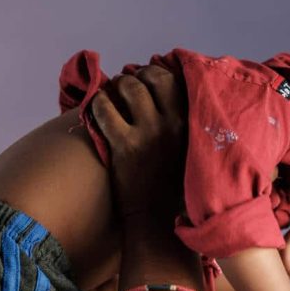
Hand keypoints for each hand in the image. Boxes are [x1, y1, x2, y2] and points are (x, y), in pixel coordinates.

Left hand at [91, 66, 185, 217]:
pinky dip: (98, 104)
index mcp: (191, 123)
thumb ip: (184, 123)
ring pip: (128, 87)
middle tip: (128, 85)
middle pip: (152, 77)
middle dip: (137, 75)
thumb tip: (168, 94)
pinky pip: (104, 109)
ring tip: (112, 96)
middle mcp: (172, 123)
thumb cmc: (175, 184)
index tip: (148, 80)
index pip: (174, 80)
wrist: (157, 217)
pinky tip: (98, 111)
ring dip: (117, 86)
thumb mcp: (192, 150)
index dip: (156, 73)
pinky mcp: (124, 145)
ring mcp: (148, 133)